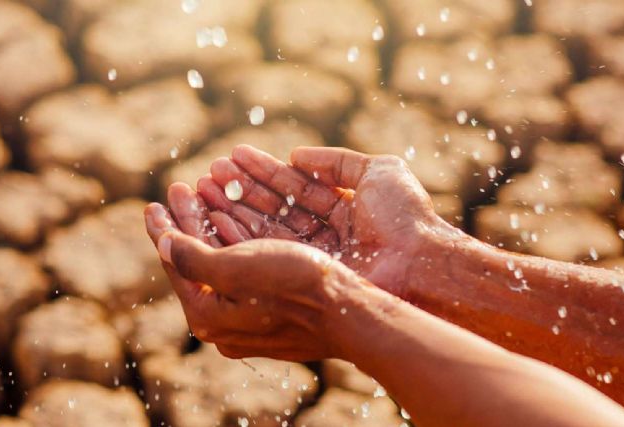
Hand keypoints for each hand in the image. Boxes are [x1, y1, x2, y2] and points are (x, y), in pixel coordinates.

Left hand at [144, 198, 363, 361]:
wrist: (350, 314)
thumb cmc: (295, 287)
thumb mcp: (236, 269)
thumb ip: (193, 258)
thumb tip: (163, 243)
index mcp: (208, 316)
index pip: (177, 265)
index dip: (165, 229)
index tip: (153, 203)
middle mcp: (225, 324)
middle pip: (198, 265)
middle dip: (188, 224)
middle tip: (180, 192)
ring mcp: (250, 321)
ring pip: (223, 267)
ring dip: (213, 229)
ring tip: (206, 199)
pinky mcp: (273, 313)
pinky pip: (245, 274)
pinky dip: (237, 245)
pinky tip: (236, 225)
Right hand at [186, 145, 459, 296]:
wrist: (419, 262)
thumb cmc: (405, 215)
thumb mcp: (376, 171)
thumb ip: (335, 161)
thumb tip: (295, 153)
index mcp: (342, 211)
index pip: (294, 188)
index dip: (264, 172)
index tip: (233, 155)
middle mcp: (325, 237)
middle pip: (275, 210)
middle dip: (241, 190)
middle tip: (207, 173)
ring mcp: (315, 259)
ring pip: (266, 231)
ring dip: (234, 210)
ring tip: (203, 189)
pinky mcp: (305, 278)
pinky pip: (269, 254)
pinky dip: (242, 236)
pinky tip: (216, 217)